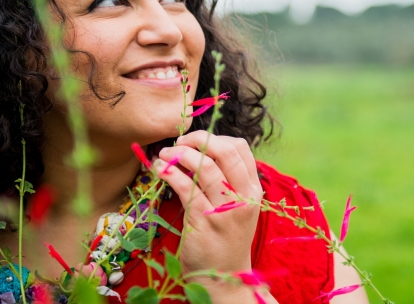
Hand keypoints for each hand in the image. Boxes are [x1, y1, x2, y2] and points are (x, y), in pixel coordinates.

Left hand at [155, 131, 261, 278]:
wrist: (224, 276)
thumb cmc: (226, 238)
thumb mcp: (238, 207)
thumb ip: (228, 181)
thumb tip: (202, 151)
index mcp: (253, 189)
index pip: (240, 148)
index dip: (216, 137)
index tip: (196, 141)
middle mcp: (243, 196)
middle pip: (225, 151)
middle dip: (198, 140)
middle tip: (179, 143)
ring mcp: (225, 209)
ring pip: (205, 166)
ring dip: (180, 154)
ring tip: (165, 154)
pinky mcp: (203, 220)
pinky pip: (185, 187)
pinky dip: (169, 172)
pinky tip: (160, 170)